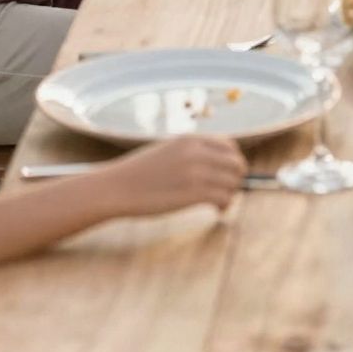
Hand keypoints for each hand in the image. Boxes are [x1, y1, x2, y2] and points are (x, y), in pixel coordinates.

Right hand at [97, 136, 247, 216]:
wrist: (116, 187)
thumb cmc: (138, 173)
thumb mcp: (167, 151)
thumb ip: (190, 153)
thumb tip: (212, 163)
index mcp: (191, 140)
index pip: (230, 146)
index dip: (232, 162)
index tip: (227, 175)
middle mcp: (197, 153)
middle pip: (236, 164)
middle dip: (236, 179)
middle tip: (226, 192)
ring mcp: (195, 173)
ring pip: (233, 183)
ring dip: (231, 194)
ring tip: (220, 204)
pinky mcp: (192, 194)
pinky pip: (223, 198)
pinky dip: (224, 206)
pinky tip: (216, 211)